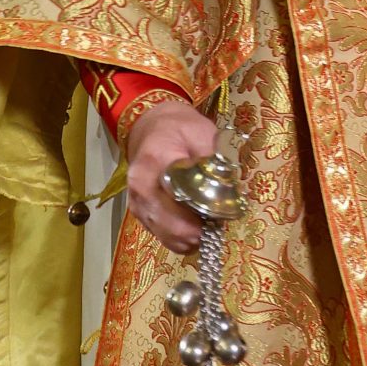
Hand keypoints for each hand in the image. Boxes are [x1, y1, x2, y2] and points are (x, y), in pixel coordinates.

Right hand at [125, 99, 217, 254]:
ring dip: (193, 236)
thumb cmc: (181, 128)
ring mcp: (137, 203)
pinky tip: (195, 224)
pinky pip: (164, 238)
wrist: (151, 127)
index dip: (206, 211)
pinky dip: (183, 237)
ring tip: (209, 222)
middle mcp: (141, 186)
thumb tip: (229, 188)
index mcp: (156, 161)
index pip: (182, 198)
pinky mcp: (139, 214)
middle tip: (220, 221)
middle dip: (202, 230)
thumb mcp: (202, 132)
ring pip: (170, 237)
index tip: (224, 211)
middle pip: (175, 226)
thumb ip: (213, 159)